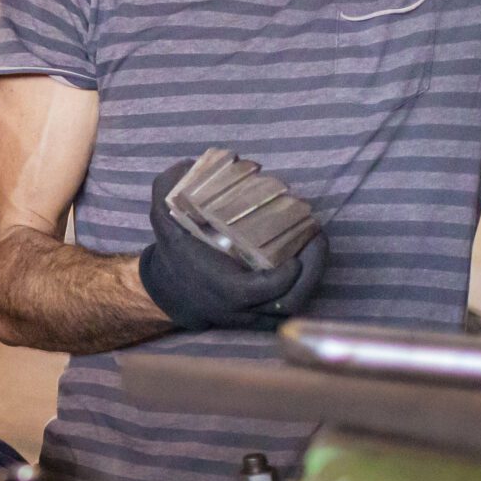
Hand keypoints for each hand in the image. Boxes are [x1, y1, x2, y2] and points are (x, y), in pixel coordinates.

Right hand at [138, 157, 327, 330]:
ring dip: (313, 276)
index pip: (261, 291)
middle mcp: (241, 309)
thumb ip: (168, 190)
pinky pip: (292, 305)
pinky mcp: (262, 315)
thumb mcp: (163, 219)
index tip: (295, 255)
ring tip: (317, 242)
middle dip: (311, 272)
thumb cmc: (175, 254)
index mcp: (221, 289)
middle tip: (317, 238)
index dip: (284, 277)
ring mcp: (254, 315)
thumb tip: (188, 165)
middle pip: (288, 301)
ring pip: (294, 304)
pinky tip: (311, 257)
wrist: (172, 292)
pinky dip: (305, 284)